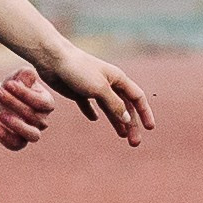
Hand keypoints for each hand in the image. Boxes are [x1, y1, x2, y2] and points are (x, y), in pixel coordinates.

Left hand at [0, 66, 55, 150]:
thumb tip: (28, 74)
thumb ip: (25, 75)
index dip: (26, 94)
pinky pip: (15, 144)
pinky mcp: (19, 143)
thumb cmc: (12, 87)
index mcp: (46, 103)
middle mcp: (43, 120)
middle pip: (33, 116)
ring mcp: (32, 133)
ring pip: (32, 135)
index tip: (8, 83)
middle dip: (13, 102)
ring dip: (16, 125)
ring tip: (0, 115)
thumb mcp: (17, 77)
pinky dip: (3, 136)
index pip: (42, 102)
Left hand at [36, 44, 154, 146]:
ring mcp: (93, 87)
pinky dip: (92, 112)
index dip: (145, 113)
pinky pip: (89, 104)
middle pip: (125, 106)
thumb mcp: (99, 89)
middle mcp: (108, 83)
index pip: (137, 97)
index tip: (150, 128)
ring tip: (122, 137)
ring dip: (117, 122)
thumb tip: (127, 119)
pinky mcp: (78, 91)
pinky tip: (94, 119)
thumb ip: (114, 104)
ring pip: (109, 108)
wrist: (52, 59)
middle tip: (134, 143)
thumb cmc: (78, 70)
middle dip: (131, 124)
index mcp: (117, 79)